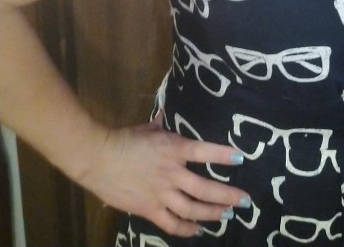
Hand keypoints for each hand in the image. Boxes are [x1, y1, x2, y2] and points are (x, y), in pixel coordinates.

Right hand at [78, 116, 249, 236]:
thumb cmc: (125, 139)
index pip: (205, 151)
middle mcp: (172, 173)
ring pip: (193, 209)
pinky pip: (172, 223)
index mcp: (174, 149)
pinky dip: (187, 229)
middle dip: (228, 196)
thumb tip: (168, 114)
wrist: (98, 158)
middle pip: (205, 189)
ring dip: (213, 214)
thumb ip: (163, 124)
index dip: (223, 155)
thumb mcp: (149, 128)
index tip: (240, 159)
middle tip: (245, 200)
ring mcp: (161, 194)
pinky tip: (198, 230)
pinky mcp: (149, 209)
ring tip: (227, 215)